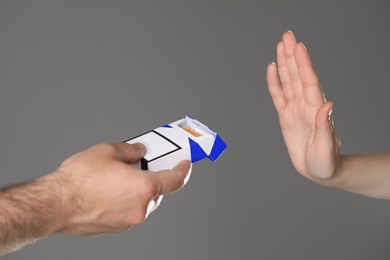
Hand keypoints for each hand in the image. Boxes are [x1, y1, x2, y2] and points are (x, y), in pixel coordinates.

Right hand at [52, 143, 190, 234]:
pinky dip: (126, 200)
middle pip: (157, 192)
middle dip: (152, 178)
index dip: (184, 171)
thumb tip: (138, 152)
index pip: (175, 180)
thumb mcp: (107, 151)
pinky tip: (110, 191)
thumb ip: (129, 151)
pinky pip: (129, 211)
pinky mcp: (116, 228)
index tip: (185, 164)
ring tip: (119, 177)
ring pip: (143, 202)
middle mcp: (140, 208)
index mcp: (144, 188)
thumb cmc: (79, 180)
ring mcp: (128, 221)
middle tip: (142, 166)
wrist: (55, 204)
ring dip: (138, 190)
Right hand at [266, 31, 340, 180]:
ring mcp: (295, 109)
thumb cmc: (326, 162)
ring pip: (288, 81)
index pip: (308, 82)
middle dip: (292, 55)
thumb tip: (328, 105)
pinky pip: (278, 96)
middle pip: (297, 75)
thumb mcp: (326, 148)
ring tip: (280, 46)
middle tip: (287, 36)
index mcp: (315, 110)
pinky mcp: (286, 116)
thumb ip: (324, 127)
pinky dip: (274, 83)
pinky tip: (271, 69)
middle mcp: (305, 105)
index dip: (303, 64)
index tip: (298, 47)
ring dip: (284, 63)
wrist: (319, 170)